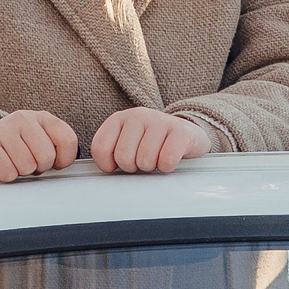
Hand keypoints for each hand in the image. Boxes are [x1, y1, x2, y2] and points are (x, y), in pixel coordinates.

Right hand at [0, 110, 78, 181]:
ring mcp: (4, 129)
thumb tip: (64, 163)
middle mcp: (23, 118)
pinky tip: (1, 166)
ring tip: (13, 162)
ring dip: (21, 171)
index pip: (67, 139)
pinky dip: (6, 175)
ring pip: (27, 165)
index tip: (55, 163)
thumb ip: (57, 147)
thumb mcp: (39, 141)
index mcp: (41, 117)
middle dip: (40, 167)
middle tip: (29, 163)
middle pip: (47, 155)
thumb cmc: (13, 147)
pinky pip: (8, 172)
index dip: (64, 159)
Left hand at [90, 107, 214, 174]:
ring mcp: (159, 120)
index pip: (100, 147)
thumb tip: (106, 173)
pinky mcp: (180, 131)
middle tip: (142, 161)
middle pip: (123, 157)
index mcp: (118, 119)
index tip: (118, 165)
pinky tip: (169, 160)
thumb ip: (110, 153)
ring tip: (156, 158)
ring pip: (145, 160)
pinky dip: (167, 167)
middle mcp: (137, 115)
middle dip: (133, 167)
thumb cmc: (152, 143)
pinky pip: (167, 160)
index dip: (108, 164)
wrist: (187, 133)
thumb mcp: (126, 143)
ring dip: (152, 167)